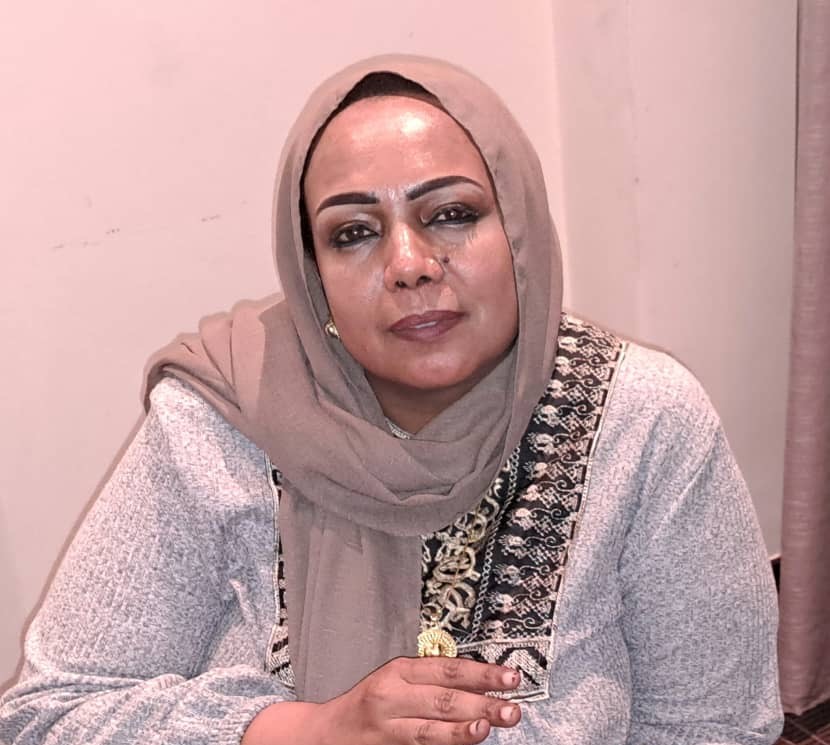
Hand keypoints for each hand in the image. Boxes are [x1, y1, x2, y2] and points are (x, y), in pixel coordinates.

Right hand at [315, 655, 521, 744]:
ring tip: (489, 726)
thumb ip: (431, 682)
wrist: (324, 734)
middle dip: (481, 703)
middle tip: (512, 708)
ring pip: (431, 729)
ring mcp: (387, 727)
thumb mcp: (396, 681)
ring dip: (464, 729)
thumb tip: (481, 686)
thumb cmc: (369, 705)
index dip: (482, 674)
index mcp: (399, 671)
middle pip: (443, 699)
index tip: (511, 677)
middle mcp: (392, 696)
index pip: (448, 670)